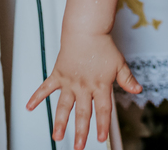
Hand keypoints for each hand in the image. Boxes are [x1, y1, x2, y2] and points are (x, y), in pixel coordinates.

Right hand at [26, 34, 140, 149]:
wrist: (86, 30)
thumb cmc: (103, 46)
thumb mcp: (119, 63)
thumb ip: (127, 79)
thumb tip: (138, 90)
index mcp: (100, 85)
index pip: (102, 109)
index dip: (102, 125)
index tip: (100, 139)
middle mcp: (84, 86)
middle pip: (82, 113)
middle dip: (80, 132)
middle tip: (78, 147)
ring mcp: (69, 81)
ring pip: (63, 106)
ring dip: (60, 122)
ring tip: (57, 136)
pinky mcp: (58, 74)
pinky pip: (45, 87)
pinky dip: (37, 97)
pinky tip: (29, 107)